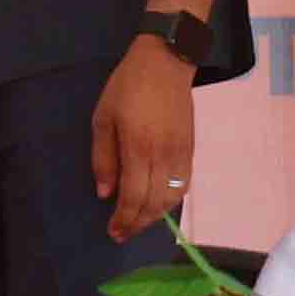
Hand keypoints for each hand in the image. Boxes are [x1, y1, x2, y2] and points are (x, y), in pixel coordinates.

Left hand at [89, 38, 196, 242]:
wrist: (166, 62)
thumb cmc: (127, 87)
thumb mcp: (103, 118)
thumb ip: (103, 158)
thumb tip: (105, 194)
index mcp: (138, 147)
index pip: (134, 196)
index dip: (124, 219)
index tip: (113, 231)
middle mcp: (163, 155)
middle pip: (154, 204)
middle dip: (137, 224)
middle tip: (122, 233)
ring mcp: (181, 154)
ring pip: (172, 199)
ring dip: (155, 217)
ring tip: (138, 222)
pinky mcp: (191, 149)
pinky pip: (184, 186)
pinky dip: (171, 201)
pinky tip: (158, 204)